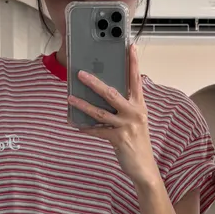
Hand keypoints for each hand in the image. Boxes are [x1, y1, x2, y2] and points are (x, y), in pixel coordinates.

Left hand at [70, 46, 160, 189]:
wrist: (144, 166)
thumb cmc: (137, 140)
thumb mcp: (135, 120)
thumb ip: (124, 106)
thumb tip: (105, 93)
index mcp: (140, 105)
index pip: (136, 79)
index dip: (133, 62)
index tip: (130, 46)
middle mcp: (135, 113)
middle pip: (112, 93)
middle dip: (95, 83)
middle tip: (80, 73)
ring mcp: (127, 126)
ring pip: (100, 112)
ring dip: (83, 104)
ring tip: (70, 98)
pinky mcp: (118, 139)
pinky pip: (97, 131)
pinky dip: (85, 128)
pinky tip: (75, 124)